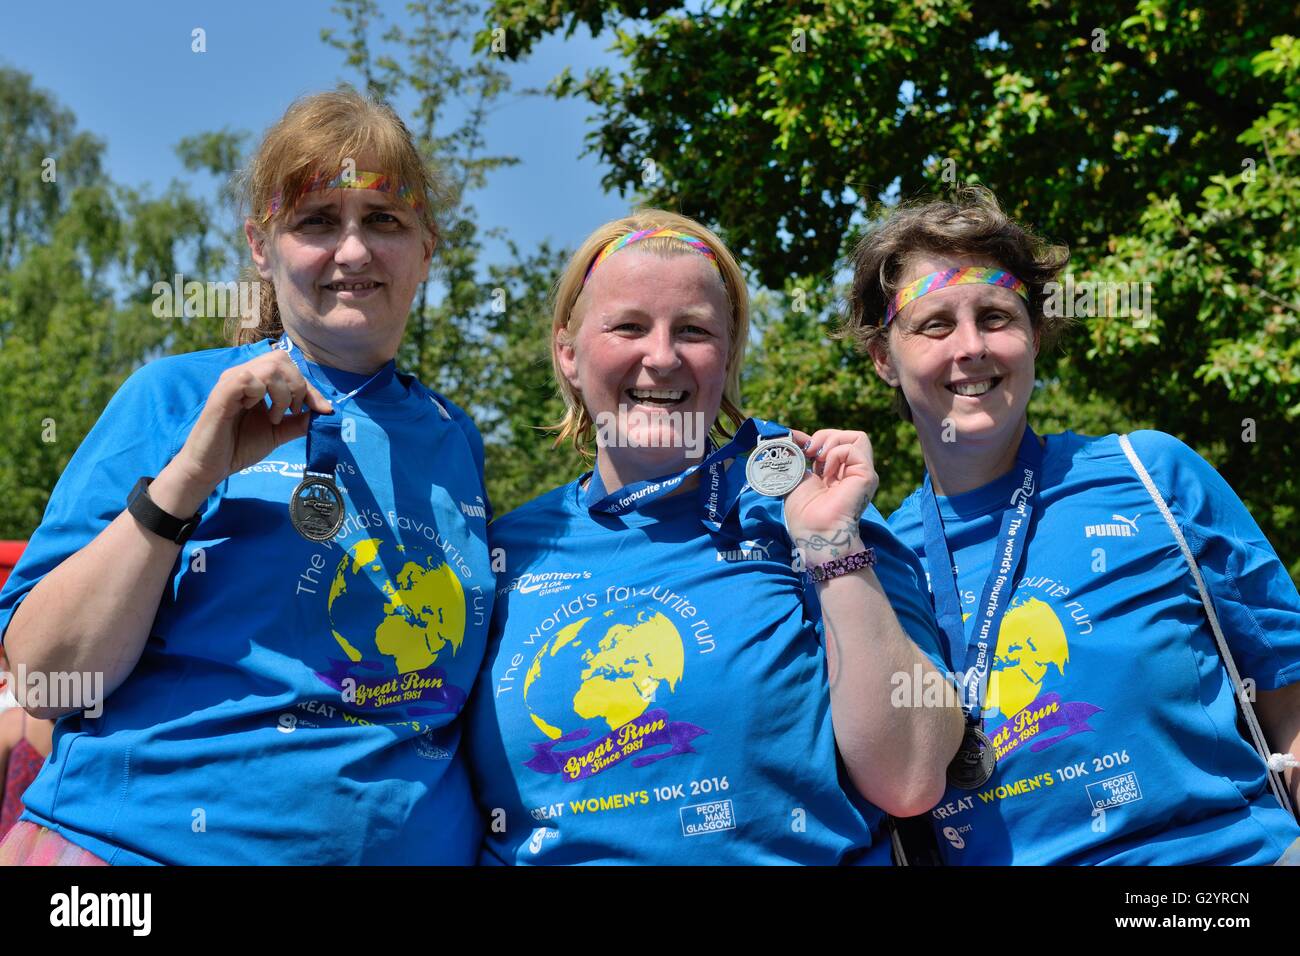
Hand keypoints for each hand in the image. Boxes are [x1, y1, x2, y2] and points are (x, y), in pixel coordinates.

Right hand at [169, 350, 333, 500]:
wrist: (212, 467)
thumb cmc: (240, 447)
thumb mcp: (278, 432)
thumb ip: (298, 421)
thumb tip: (325, 412)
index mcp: (257, 382)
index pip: (289, 369)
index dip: (310, 387)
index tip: (323, 409)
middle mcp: (243, 376)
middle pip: (281, 359)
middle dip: (297, 386)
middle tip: (293, 411)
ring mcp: (231, 382)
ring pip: (269, 367)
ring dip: (282, 393)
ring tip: (275, 417)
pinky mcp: (221, 394)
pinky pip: (248, 379)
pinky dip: (260, 394)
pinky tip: (254, 411)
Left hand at [785, 428, 878, 566]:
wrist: (813, 530)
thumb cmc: (804, 512)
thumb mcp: (796, 476)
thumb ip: (796, 455)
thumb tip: (793, 436)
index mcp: (837, 472)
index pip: (834, 441)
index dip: (816, 438)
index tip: (797, 443)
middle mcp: (852, 471)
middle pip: (849, 436)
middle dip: (825, 436)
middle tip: (809, 452)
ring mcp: (862, 473)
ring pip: (858, 437)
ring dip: (832, 442)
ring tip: (818, 461)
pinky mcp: (867, 476)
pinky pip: (854, 449)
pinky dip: (836, 453)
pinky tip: (826, 472)